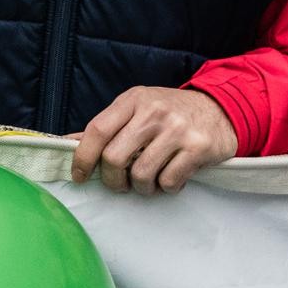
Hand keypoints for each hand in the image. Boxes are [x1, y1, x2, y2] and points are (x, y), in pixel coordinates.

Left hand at [71, 87, 237, 192]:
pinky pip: (168, 181)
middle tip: (120, 184)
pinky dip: (167, 187)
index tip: (79, 176)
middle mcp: (153, 111)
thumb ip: (106, 127)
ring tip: (149, 181)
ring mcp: (177, 129)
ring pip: (140, 174)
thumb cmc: (170, 114)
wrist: (220, 110)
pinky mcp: (197, 147)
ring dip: (141, 187)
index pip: (97, 130)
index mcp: (133, 100)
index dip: (83, 158)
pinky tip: (172, 177)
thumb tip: (67, 143)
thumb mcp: (137, 110)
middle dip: (112, 180)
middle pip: (114, 157)